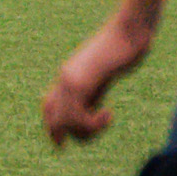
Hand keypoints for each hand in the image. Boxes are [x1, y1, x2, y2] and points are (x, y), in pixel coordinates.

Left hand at [42, 14, 153, 146]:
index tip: (61, 144)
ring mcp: (70, 80)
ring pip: (65, 121)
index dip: (52, 127)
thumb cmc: (122, 51)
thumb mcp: (103, 76)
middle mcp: (64, 79)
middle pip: (53, 118)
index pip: (48, 105)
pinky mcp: (81, 82)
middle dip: (67, 134)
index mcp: (68, 76)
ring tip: (106, 119)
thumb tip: (89, 109)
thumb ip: (93, 91)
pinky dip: (94, 124)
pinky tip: (108, 113)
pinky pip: (77, 115)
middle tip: (92, 134)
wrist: (128, 31)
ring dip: (87, 130)